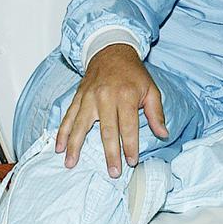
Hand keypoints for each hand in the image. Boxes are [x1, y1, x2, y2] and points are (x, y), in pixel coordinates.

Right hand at [55, 44, 168, 177]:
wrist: (111, 51)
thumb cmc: (133, 74)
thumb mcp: (151, 89)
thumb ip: (156, 113)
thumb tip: (163, 134)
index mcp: (126, 96)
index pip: (128, 126)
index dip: (130, 146)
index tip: (131, 162)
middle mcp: (106, 97)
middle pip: (106, 130)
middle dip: (110, 153)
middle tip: (112, 172)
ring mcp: (89, 97)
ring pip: (81, 125)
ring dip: (75, 146)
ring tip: (71, 164)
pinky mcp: (78, 97)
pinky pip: (68, 117)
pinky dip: (62, 132)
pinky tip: (58, 147)